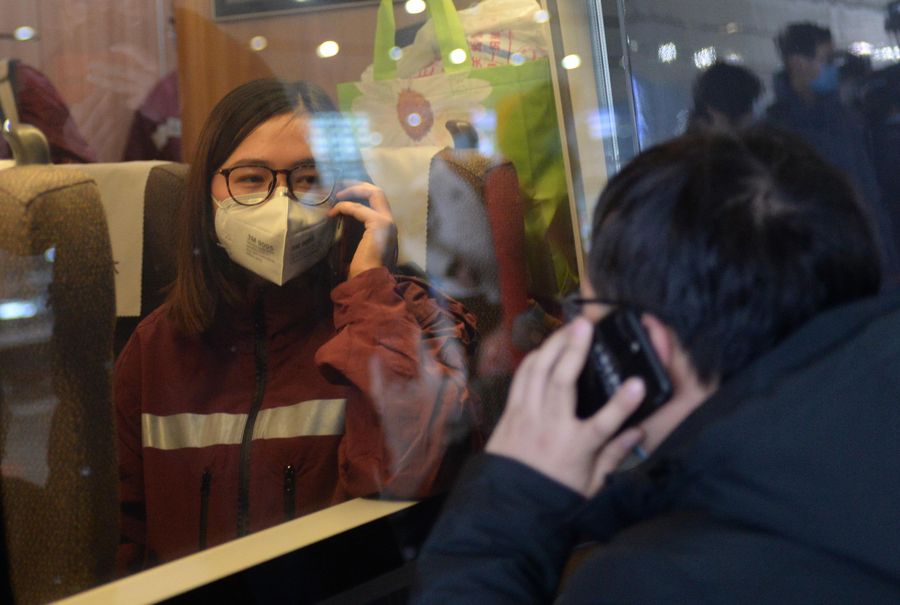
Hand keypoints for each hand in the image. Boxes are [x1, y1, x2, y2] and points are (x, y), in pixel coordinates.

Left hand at [329, 181, 397, 279]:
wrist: (370, 281)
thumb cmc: (364, 270)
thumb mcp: (362, 247)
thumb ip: (361, 234)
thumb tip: (345, 222)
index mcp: (388, 228)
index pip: (378, 202)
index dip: (362, 194)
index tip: (344, 195)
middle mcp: (391, 222)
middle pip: (378, 192)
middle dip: (359, 185)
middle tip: (340, 186)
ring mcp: (387, 222)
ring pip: (373, 192)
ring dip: (352, 191)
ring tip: (336, 196)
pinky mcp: (378, 224)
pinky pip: (359, 207)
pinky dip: (345, 206)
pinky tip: (334, 212)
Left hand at [486, 317, 645, 496]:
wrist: (508, 504)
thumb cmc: (553, 494)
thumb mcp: (591, 484)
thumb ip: (615, 455)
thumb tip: (639, 432)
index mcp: (575, 448)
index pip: (604, 424)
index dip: (623, 403)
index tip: (638, 383)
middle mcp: (550, 428)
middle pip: (562, 383)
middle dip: (574, 350)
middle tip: (586, 325)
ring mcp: (527, 417)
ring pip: (537, 373)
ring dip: (552, 346)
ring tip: (568, 327)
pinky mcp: (511, 413)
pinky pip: (520, 379)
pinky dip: (532, 360)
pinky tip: (544, 348)